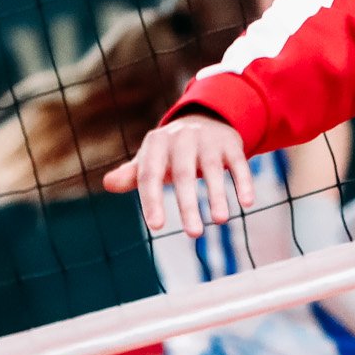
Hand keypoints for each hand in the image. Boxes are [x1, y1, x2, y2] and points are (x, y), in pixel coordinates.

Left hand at [102, 114, 255, 237]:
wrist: (203, 119)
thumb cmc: (171, 152)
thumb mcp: (150, 160)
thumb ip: (132, 175)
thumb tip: (107, 184)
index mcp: (156, 144)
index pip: (150, 175)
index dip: (152, 200)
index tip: (156, 226)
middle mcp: (181, 138)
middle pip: (183, 174)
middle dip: (188, 204)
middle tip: (193, 234)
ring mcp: (207, 139)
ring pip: (212, 168)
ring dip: (217, 194)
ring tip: (220, 221)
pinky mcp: (231, 142)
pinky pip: (238, 162)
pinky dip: (243, 181)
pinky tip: (247, 203)